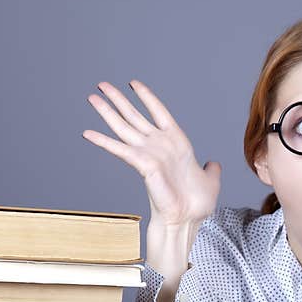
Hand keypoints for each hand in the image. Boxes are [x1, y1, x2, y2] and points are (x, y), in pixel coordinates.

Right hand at [82, 80, 220, 228]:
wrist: (188, 218)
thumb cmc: (197, 204)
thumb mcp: (211, 180)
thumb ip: (211, 170)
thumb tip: (214, 164)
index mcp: (177, 143)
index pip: (159, 112)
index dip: (147, 97)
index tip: (133, 83)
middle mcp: (159, 145)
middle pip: (134, 116)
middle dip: (118, 100)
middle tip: (102, 84)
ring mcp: (149, 154)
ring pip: (124, 127)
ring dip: (107, 112)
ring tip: (92, 97)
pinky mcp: (143, 165)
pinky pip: (120, 149)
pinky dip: (104, 141)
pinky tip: (88, 133)